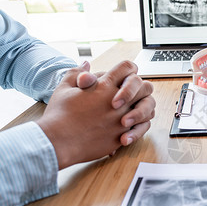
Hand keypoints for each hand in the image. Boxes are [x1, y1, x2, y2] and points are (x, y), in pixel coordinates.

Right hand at [37, 61, 154, 168]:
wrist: (58, 142)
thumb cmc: (59, 115)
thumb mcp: (64, 88)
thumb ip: (77, 73)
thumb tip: (86, 63)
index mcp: (104, 85)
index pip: (127, 67)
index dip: (127, 69)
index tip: (123, 75)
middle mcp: (118, 100)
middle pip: (144, 85)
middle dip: (140, 87)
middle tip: (133, 93)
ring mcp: (123, 118)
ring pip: (148, 106)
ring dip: (144, 105)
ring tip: (134, 109)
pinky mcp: (123, 134)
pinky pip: (142, 126)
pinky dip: (140, 125)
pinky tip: (130, 125)